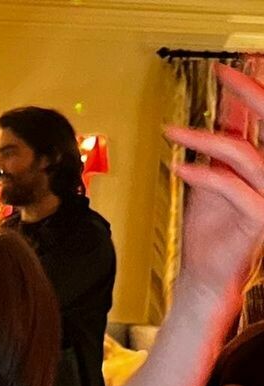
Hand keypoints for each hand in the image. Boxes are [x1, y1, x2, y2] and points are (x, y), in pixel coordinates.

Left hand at [166, 65, 263, 301]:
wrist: (207, 275)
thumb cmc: (210, 233)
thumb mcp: (211, 179)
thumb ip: (218, 148)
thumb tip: (221, 111)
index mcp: (262, 166)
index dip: (252, 91)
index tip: (237, 65)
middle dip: (249, 95)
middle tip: (225, 73)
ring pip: (245, 155)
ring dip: (207, 139)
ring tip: (175, 132)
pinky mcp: (258, 217)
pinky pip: (232, 188)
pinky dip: (204, 175)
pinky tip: (180, 166)